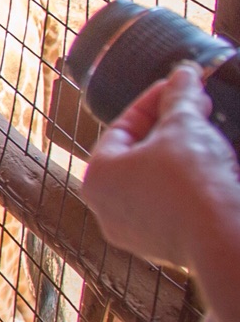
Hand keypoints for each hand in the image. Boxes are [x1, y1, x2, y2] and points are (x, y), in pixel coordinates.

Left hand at [80, 62, 239, 274]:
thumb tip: (184, 75)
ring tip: (206, 135)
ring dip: (179, 156)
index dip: (152, 101)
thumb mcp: (185, 125)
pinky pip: (171, 206)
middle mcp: (106, 208)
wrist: (224, 239)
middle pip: (137, 154)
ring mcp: (134, 232)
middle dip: (168, 127)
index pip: (121, 127)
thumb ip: (180, 97)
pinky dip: (187, 186)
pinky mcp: (164, 247)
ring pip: (154, 182)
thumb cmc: (193, 182)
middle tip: (195, 107)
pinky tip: (211, 171)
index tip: (177, 87)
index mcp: (98, 175)